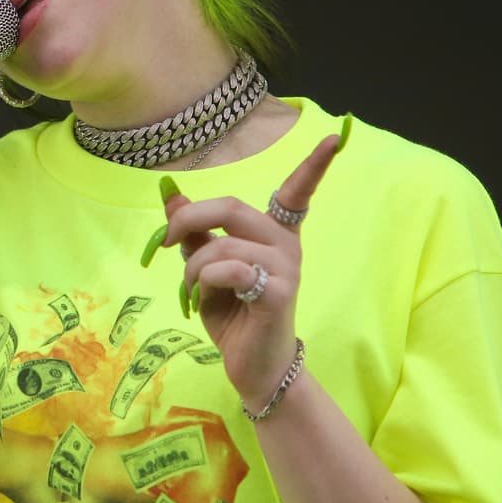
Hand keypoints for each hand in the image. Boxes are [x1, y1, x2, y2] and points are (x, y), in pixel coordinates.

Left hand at [160, 133, 341, 406]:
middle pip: (232, 207)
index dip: (315, 164)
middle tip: (167, 238)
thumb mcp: (207, 269)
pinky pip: (232, 270)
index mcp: (273, 234)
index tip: (334, 135)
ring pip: (222, 246)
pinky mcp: (279, 292)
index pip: (297, 191)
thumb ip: (196, 233)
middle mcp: (285, 244)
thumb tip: (170, 195)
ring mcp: (286, 268)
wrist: (253, 367)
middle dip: (191, 217)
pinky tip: (203, 299)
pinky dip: (206, 281)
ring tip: (191, 289)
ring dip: (192, 268)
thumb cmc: (234, 316)